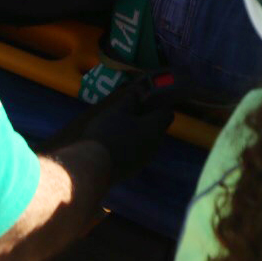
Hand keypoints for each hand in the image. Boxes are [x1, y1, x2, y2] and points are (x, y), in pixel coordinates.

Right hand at [50, 74, 179, 185]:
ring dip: (137, 132)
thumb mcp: (118, 110)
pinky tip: (114, 141)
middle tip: (129, 109)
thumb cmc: (108, 132)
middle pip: (157, 127)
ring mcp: (145, 159)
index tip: (145, 99)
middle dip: (146, 117)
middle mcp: (155, 144)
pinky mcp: (134, 169)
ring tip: (119, 124)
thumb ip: (131, 99)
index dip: (158, 103)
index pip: (167, 112)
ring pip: (147, 140)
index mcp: (155, 128)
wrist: (94, 166)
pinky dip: (130, 145)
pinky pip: (137, 152)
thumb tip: (140, 91)